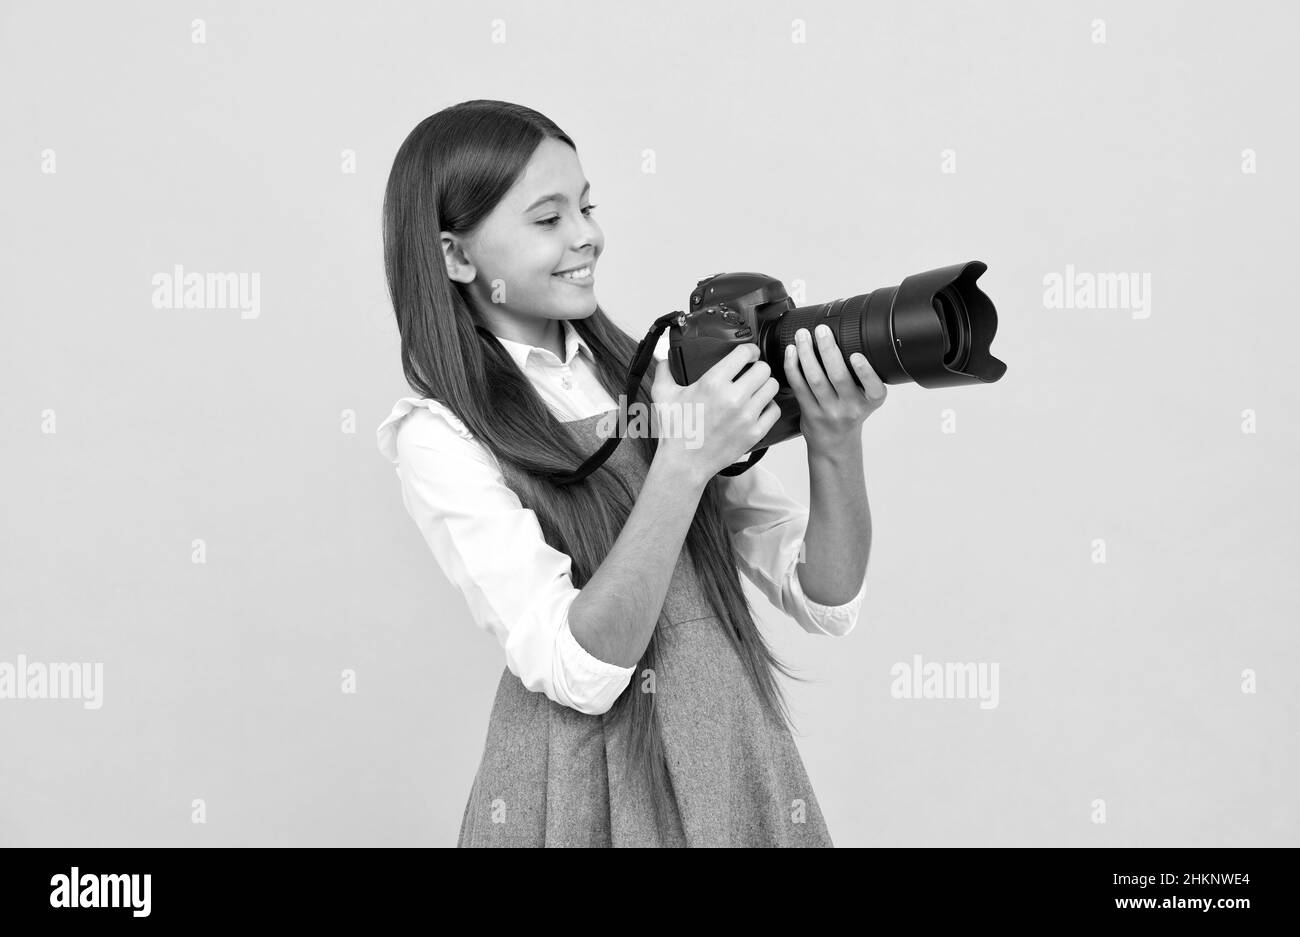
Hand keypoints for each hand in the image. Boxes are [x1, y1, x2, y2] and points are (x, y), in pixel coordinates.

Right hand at [650, 344, 780, 485]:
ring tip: (757, 390)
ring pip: (772, 387)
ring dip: (765, 386)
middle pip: (764, 369)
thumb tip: (663, 357)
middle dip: (758, 368)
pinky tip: (759, 408)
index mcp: (712, 383)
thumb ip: (663, 371)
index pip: (745, 353)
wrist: (684, 463)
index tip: (749, 354)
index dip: (750, 350)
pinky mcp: (754, 432)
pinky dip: (769, 407)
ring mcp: (746, 416)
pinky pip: (774, 410)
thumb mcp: (663, 396)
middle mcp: (733, 397)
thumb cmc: (675, 431)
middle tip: (752, 373)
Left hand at [784, 325, 885, 452]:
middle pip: (838, 377)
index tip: (857, 356)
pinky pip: (799, 386)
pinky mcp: (809, 413)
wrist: (835, 442)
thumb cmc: (851, 412)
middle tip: (821, 330)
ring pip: (815, 379)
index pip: (873, 388)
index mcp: (870, 401)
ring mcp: (829, 412)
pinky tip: (791, 352)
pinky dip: (793, 367)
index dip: (865, 372)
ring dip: (807, 354)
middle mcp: (851, 408)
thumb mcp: (866, 398)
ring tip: (802, 335)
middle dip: (828, 351)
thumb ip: (863, 376)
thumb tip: (849, 335)